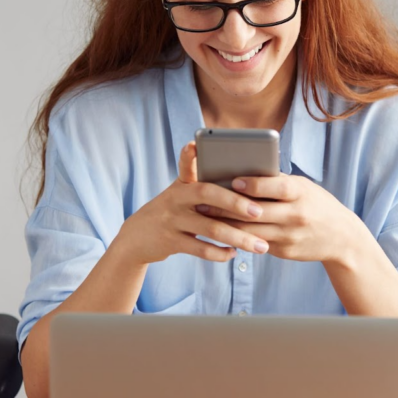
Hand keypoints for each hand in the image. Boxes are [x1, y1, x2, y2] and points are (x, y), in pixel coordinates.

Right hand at [113, 142, 269, 264]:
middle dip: (236, 202)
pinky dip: (220, 253)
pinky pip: (200, 249)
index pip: (186, 165)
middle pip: (207, 194)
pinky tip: (233, 253)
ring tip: (260, 246)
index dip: (189, 155)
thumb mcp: (180, 195)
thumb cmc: (172, 212)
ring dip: (239, 238)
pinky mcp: (170, 241)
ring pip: (211, 227)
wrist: (137, 238)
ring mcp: (172, 220)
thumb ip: (203, 188)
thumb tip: (245, 189)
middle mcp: (176, 198)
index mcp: (182, 184)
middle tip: (259, 212)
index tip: (194, 144)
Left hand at [200, 174, 366, 263]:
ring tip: (205, 215)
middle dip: (226, 206)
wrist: (342, 238)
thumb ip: (278, 182)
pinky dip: (237, 237)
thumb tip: (243, 172)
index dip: (253, 184)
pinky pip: (256, 243)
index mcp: (300, 194)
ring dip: (225, 224)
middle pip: (255, 211)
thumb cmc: (317, 205)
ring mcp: (289, 236)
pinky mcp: (284, 251)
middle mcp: (295, 215)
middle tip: (202, 200)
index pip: (274, 186)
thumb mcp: (304, 188)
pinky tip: (221, 231)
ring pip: (250, 231)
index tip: (232, 181)